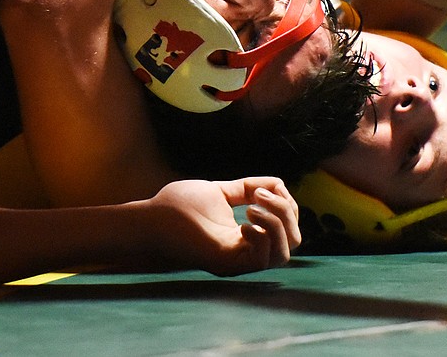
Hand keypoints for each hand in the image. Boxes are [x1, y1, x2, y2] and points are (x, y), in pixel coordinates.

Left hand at [145, 177, 300, 276]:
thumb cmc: (178, 207)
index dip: (286, 205)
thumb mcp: (221, 191)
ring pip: (285, 254)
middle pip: (295, 242)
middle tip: (260, 196)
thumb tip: (275, 183)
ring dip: (276, 223)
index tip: (262, 188)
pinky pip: (263, 259)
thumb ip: (247, 189)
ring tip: (252, 208)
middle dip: (286, 212)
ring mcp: (238, 260)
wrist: (152, 218)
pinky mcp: (227, 263)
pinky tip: (243, 222)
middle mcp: (247, 251)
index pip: (289, 229)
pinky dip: (263, 236)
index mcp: (248, 236)